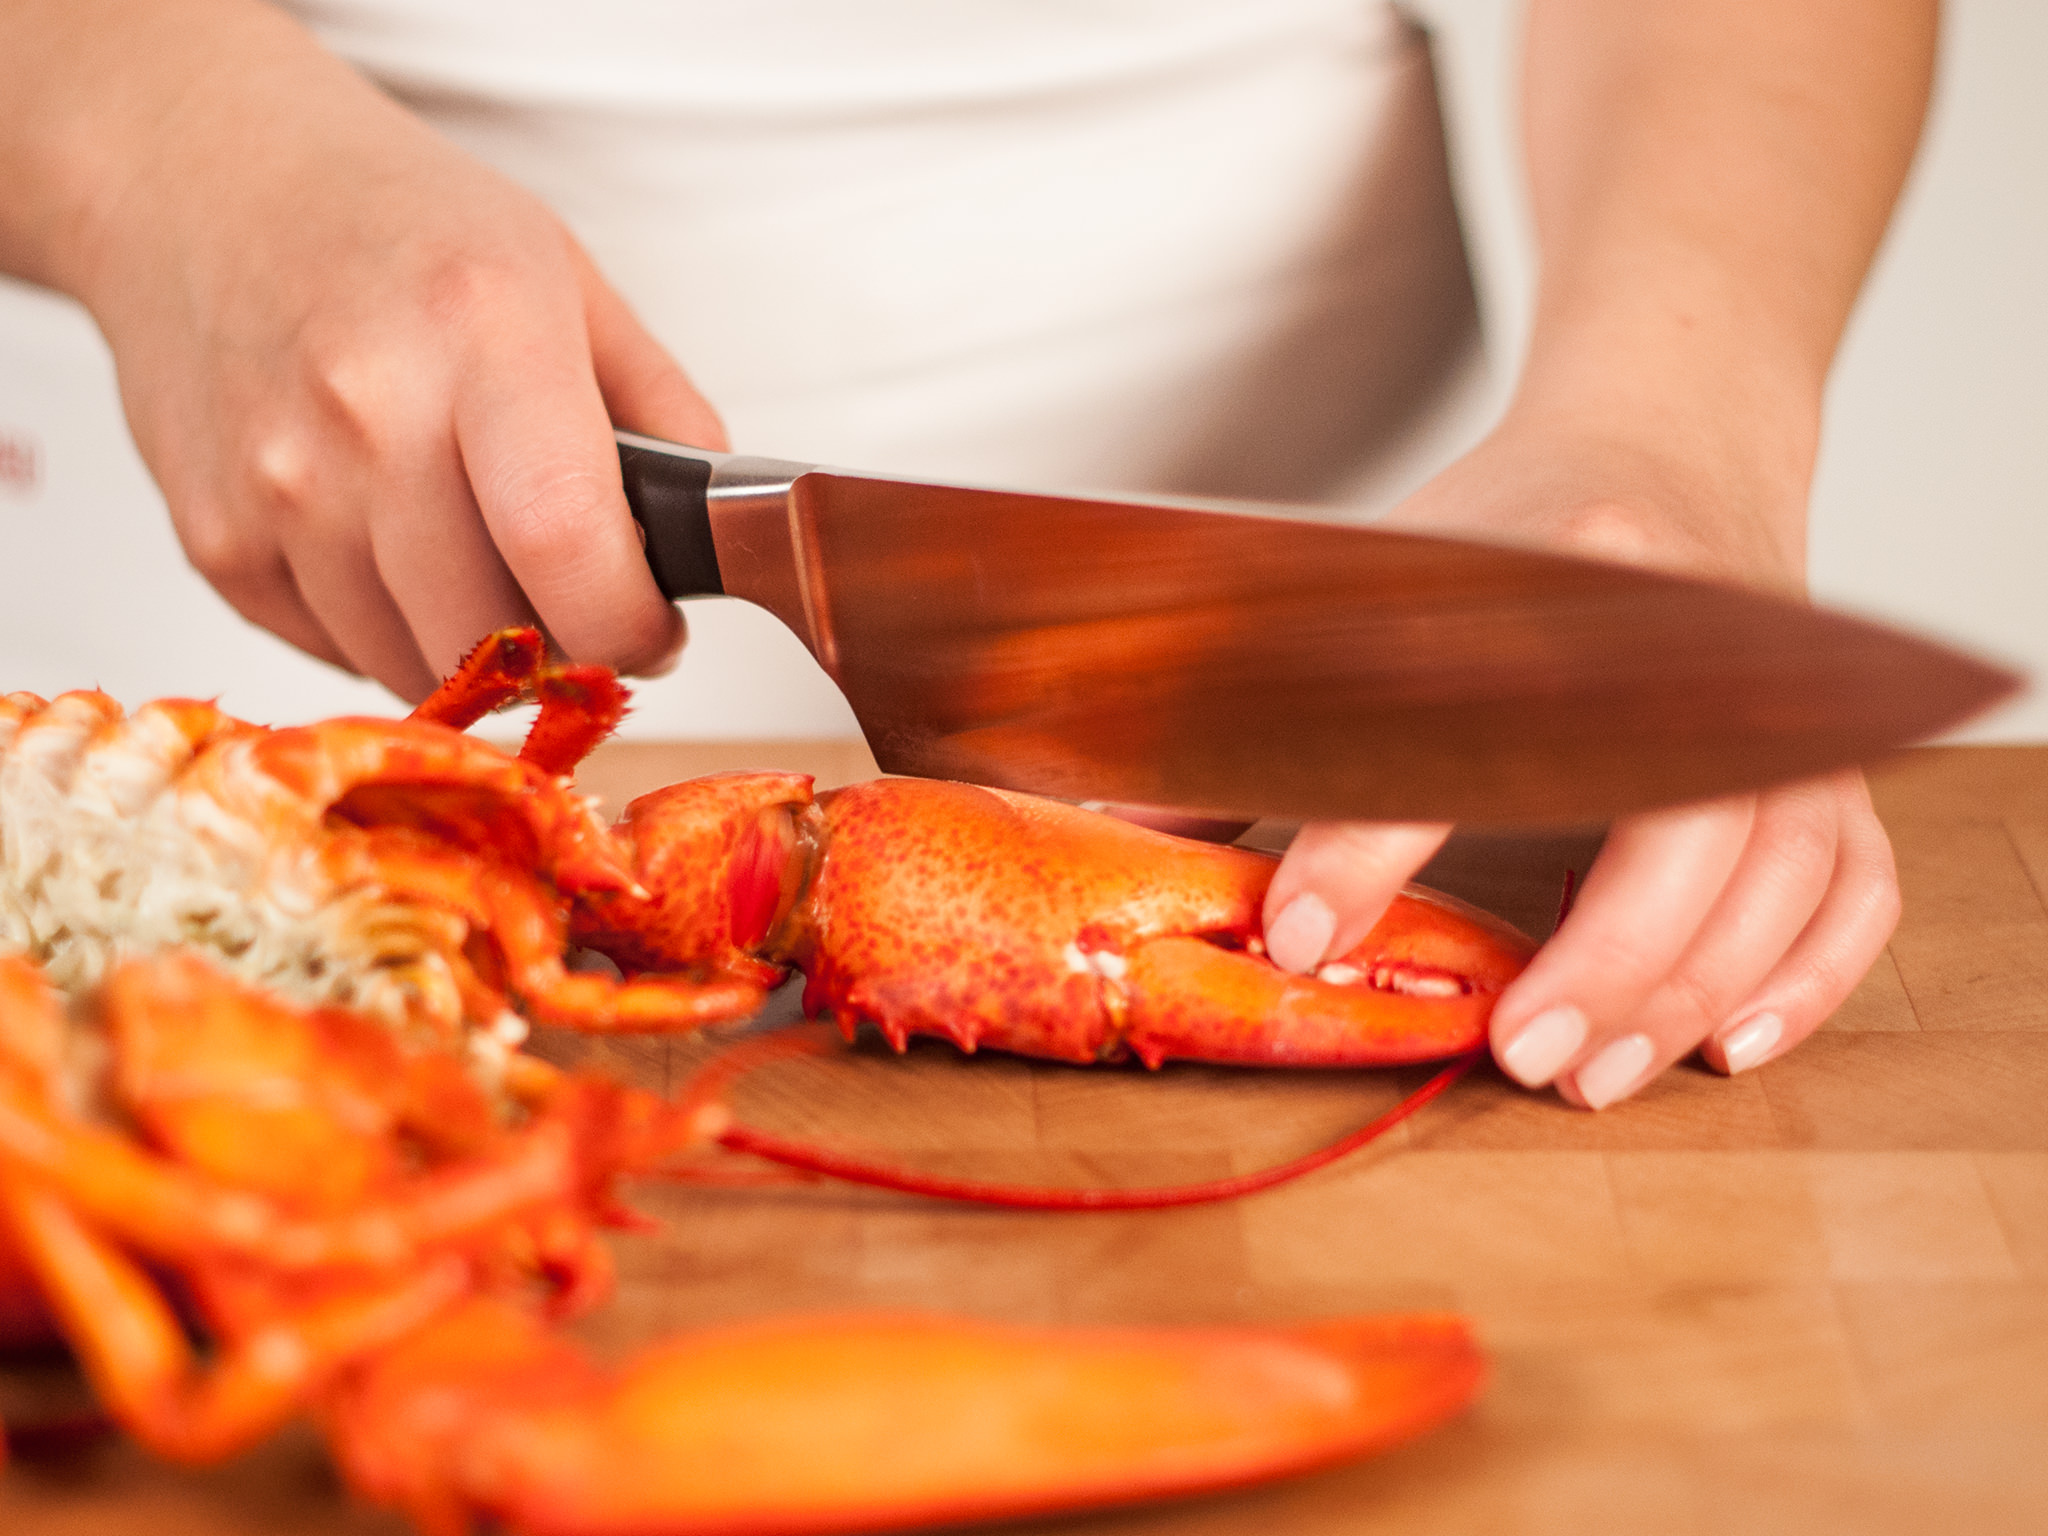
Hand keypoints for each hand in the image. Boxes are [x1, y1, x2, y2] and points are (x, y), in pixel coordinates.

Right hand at [52, 2, 722, 699]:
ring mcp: (277, 486)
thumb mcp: (565, 277)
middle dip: (564, 651)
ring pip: (417, 668)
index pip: (568, 545)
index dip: (630, 627)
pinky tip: (395, 551)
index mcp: (482, 331)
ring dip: (475, 653)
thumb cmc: (393, 223)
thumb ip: (662, 411)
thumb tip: (714, 544)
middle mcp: (366, 412)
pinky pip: (337, 654)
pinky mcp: (216, 544)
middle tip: (580, 604)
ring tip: (486, 565)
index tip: (654, 631)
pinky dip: (388, 631)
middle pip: (494, 635)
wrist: (198, 177)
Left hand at [1260, 417, 1901, 1106]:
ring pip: (1782, 860)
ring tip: (1596, 1073)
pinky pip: (1857, 874)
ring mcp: (1777, 693)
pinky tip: (1734, 1038)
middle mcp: (1689, 632)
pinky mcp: (1831, 746)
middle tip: (1517, 1053)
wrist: (1669, 441)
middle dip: (1604, 949)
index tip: (1299, 936)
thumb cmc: (1509, 530)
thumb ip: (1264, 703)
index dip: (1369, 837)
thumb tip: (1117, 815)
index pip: (1458, 721)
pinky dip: (1812, 965)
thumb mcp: (1380, 577)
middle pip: (1680, 814)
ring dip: (1697, 984)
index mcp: (1551, 568)